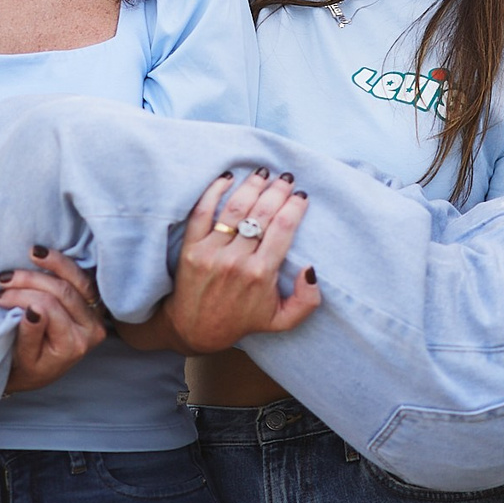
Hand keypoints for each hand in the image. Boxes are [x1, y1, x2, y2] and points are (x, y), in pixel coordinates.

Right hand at [0, 247, 106, 393]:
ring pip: (79, 279)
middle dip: (31, 280)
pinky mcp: (94, 302)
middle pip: (64, 292)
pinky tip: (48, 254)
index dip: (22, 297)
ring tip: (31, 253)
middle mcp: (91, 329)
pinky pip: (84, 277)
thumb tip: (32, 309)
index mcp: (74, 344)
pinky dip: (66, 264)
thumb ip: (30, 335)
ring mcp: (96, 314)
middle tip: (3, 278)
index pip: (48, 309)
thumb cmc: (29, 367)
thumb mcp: (25, 358)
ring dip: (54, 262)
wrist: (42, 370)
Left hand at [162, 170, 319, 352]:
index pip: (283, 228)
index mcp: (261, 274)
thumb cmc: (242, 320)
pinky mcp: (192, 248)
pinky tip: (227, 178)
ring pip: (235, 208)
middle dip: (277, 190)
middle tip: (285, 178)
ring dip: (251, 186)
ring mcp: (212, 252)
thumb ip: (306, 300)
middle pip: (261, 213)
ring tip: (262, 173)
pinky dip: (214, 191)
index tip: (301, 195)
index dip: (294, 206)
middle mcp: (237, 260)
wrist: (195, 329)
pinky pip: (202, 212)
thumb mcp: (282, 320)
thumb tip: (311, 269)